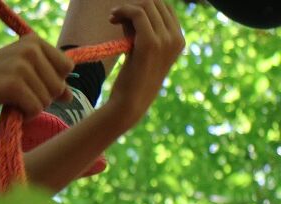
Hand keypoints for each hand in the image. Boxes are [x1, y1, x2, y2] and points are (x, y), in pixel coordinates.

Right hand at [0, 35, 74, 118]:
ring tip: (11, 100)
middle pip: (58, 86)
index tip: (33, 86)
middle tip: (18, 95)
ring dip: (31, 107)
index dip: (54, 82)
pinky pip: (35, 109)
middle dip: (42, 97)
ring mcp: (23, 66)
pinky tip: (11, 109)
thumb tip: (70, 97)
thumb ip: (45, 79)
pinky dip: (25, 115)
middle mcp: (31, 49)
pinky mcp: (14, 84)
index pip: (67, 68)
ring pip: (47, 100)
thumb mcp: (19, 71)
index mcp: (34, 41)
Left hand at [106, 0, 184, 126]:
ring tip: (113, 18)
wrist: (130, 104)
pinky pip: (138, 13)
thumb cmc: (132, 79)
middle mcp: (176, 38)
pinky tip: (113, 17)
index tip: (125, 15)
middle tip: (115, 16)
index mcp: (178, 40)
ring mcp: (166, 40)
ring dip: (126, 8)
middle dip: (134, 5)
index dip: (144, 6)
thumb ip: (140, 29)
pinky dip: (123, 10)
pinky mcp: (150, 43)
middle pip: (157, 4)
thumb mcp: (141, 50)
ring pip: (147, 5)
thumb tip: (130, 8)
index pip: (165, 8)